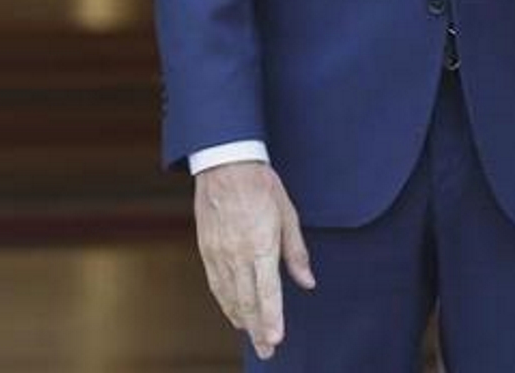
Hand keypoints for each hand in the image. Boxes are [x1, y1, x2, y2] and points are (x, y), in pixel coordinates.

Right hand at [193, 161, 315, 359]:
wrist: (225, 164)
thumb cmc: (262, 185)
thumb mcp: (288, 214)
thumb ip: (297, 252)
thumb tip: (307, 283)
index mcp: (261, 244)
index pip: (268, 291)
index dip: (272, 319)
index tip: (276, 339)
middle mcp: (238, 254)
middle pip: (247, 301)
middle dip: (258, 330)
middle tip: (268, 351)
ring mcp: (219, 254)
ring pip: (230, 297)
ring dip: (242, 320)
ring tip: (254, 338)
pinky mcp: (207, 250)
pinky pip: (216, 285)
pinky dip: (226, 303)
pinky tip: (235, 313)